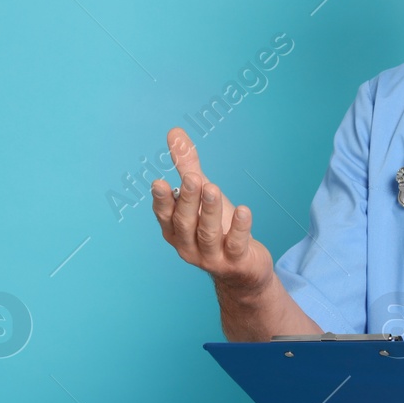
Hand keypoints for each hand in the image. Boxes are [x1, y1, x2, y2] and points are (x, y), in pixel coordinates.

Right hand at [151, 127, 273, 290]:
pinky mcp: (235, 261)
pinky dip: (240, 228)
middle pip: (185, 223)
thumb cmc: (218, 227)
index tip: (159, 182)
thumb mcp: (201, 196)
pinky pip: (236, 244)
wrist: (242, 270)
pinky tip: (245, 210)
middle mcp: (188, 246)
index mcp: (175, 230)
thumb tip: (174, 132)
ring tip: (213, 188)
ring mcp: (211, 257)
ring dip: (210, 211)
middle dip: (188, 200)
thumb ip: (187, 166)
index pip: (165, 215)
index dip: (162, 200)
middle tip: (193, 178)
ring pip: (207, 233)